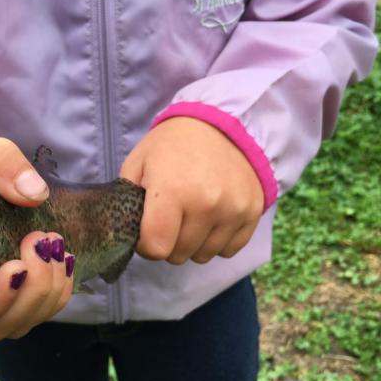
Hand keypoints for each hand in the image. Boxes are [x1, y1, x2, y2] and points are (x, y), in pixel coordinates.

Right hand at [0, 131, 73, 339]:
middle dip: (29, 294)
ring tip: (55, 246)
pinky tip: (64, 258)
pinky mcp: (10, 293)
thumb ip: (0, 166)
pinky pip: (37, 311)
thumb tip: (35, 193)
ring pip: (18, 323)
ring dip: (47, 292)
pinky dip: (58, 292)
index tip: (13, 268)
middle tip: (40, 244)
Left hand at [120, 117, 263, 264]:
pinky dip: (217, 241)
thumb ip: (128, 200)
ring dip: (193, 243)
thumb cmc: (172, 144)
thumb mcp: (138, 162)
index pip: (156, 248)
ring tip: (190, 215)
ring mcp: (233, 210)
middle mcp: (206, 204)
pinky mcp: (252, 214)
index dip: (145, 244)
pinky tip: (211, 218)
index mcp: (172, 191)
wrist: (222, 124)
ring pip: (203, 256)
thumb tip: (128, 234)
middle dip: (168, 242)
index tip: (147, 229)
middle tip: (169, 217)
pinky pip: (229, 250)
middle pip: (178, 255)